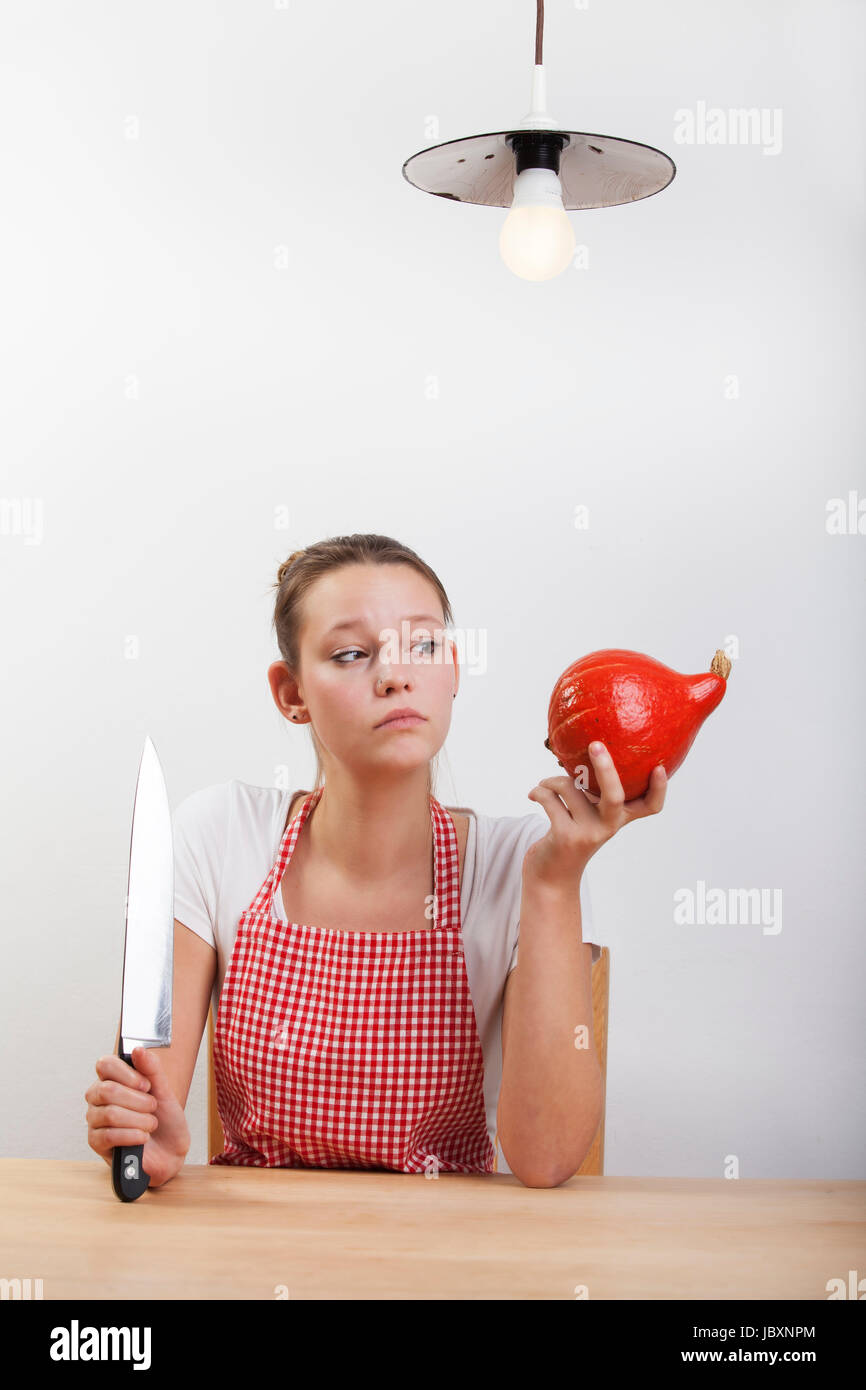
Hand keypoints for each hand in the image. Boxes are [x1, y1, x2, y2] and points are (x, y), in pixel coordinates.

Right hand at [85, 1046, 190, 1188]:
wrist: (170, 1152)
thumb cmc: (165, 1120)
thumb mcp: (164, 1091)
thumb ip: (152, 1069)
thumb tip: (138, 1049)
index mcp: (113, 1079)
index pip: (105, 1064)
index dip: (127, 1073)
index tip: (146, 1085)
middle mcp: (98, 1098)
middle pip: (106, 1090)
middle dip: (138, 1100)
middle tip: (153, 1107)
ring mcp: (95, 1120)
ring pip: (109, 1114)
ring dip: (138, 1120)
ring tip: (150, 1124)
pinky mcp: (96, 1143)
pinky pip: (108, 1136)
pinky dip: (132, 1135)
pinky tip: (143, 1137)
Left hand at [524, 741, 666, 890]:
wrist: (551, 875)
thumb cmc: (572, 835)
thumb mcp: (590, 815)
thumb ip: (594, 791)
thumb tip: (586, 749)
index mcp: (620, 818)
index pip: (650, 807)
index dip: (659, 789)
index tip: (660, 767)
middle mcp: (608, 826)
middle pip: (615, 795)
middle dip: (605, 768)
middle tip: (596, 745)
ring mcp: (588, 833)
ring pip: (570, 788)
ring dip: (551, 780)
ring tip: (544, 784)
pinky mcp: (565, 837)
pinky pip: (550, 800)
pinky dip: (539, 791)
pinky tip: (534, 794)